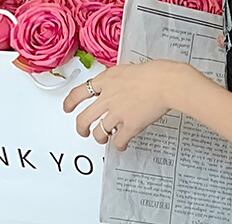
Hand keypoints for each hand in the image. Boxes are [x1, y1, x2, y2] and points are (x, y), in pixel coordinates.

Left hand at [62, 61, 184, 151]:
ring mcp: (117, 113)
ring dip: (100, 138)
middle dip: (81, 128)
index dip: (69, 103)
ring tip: (104, 139)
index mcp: (105, 81)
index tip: (67, 108)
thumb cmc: (151, 74)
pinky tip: (122, 144)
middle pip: (84, 118)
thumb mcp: (125, 70)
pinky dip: (119, 145)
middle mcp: (107, 98)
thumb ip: (114, 81)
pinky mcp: (129, 126)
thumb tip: (111, 88)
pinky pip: (118, 141)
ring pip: (99, 133)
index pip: (78, 93)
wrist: (164, 82)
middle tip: (83, 131)